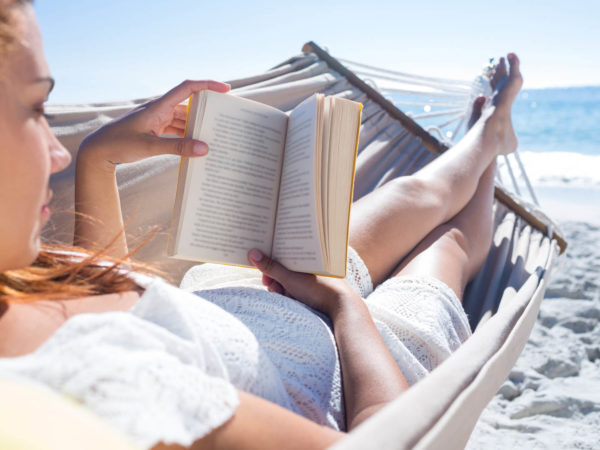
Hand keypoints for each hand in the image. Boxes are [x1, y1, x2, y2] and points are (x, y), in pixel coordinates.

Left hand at [78, 80, 229, 170]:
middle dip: (207, 109)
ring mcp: (157, 119)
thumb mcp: (149, 147)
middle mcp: (159, 109)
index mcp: (158, 106)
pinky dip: (187, 135)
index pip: (187, 88)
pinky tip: (196, 144)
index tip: (225, 89)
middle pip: (189, 104)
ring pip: (183, 118)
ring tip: (214, 133)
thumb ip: (178, 147)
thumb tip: (204, 148)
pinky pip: (176, 128)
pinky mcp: (155, 129)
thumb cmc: (119, 144)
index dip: (207, 85)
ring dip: (197, 124)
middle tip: (224, 116)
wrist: (97, 151)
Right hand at [248, 249, 359, 317]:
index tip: (260, 267)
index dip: (270, 259)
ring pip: (287, 279)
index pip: (282, 251)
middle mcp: (308, 263)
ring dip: (281, 287)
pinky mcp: (312, 288)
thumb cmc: (317, 289)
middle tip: (271, 285)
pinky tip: (290, 299)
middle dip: (274, 277)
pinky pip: (294, 288)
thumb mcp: (290, 279)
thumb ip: (270, 267)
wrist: (341, 307)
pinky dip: (289, 294)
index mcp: (306, 254)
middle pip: (283, 267)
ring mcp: (311, 276)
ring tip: (284, 294)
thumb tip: (252, 252)